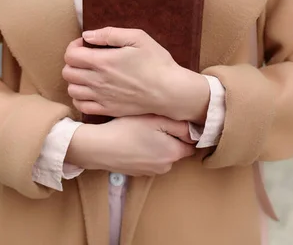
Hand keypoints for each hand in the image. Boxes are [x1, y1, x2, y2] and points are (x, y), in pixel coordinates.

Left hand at [62, 27, 209, 122]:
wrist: (169, 91)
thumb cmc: (156, 62)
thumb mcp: (138, 38)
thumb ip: (110, 33)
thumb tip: (88, 35)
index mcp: (103, 61)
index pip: (70, 55)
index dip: (74, 47)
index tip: (86, 45)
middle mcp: (98, 81)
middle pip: (67, 72)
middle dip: (73, 62)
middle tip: (86, 59)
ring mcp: (101, 97)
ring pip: (71, 90)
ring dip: (75, 80)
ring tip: (87, 74)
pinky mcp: (108, 109)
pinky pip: (81, 106)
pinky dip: (79, 98)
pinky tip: (89, 91)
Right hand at [65, 115, 196, 174]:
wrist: (98, 147)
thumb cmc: (127, 130)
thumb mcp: (156, 120)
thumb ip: (180, 126)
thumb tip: (193, 132)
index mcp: (173, 154)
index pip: (190, 145)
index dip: (185, 132)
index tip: (174, 121)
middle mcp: (165, 167)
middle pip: (176, 150)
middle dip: (170, 138)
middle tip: (154, 123)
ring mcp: (149, 172)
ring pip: (161, 154)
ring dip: (156, 144)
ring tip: (141, 131)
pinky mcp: (136, 172)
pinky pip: (147, 159)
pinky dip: (143, 151)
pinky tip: (131, 140)